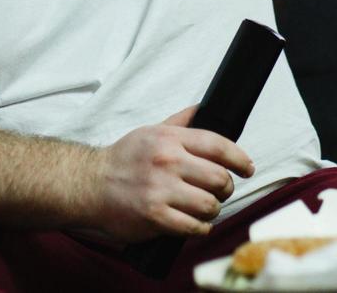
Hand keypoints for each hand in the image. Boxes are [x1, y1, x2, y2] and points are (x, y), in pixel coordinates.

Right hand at [83, 105, 255, 241]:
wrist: (89, 184)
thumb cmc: (123, 159)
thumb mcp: (150, 131)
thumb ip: (180, 121)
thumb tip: (203, 108)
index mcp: (169, 139)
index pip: (218, 145)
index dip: (239, 158)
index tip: (247, 167)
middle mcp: (167, 162)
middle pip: (219, 177)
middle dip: (226, 187)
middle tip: (222, 190)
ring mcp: (160, 190)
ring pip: (209, 204)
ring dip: (213, 209)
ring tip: (206, 208)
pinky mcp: (154, 216)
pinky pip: (193, 226)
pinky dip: (200, 227)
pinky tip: (196, 223)